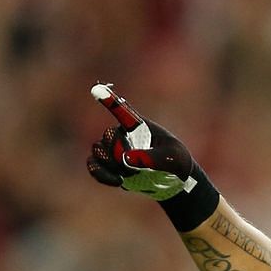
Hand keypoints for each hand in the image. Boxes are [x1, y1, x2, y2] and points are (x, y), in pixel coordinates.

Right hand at [85, 83, 197, 200]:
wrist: (174, 180)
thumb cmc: (177, 162)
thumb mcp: (173, 159)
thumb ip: (153, 158)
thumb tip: (126, 158)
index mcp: (140, 126)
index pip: (123, 111)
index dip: (110, 101)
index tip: (96, 89)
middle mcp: (124, 133)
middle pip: (109, 136)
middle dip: (120, 154)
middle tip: (138, 166)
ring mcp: (115, 148)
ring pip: (98, 150)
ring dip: (113, 166)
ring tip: (133, 174)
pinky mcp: (109, 164)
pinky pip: (93, 164)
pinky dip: (101, 174)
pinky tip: (118, 181)